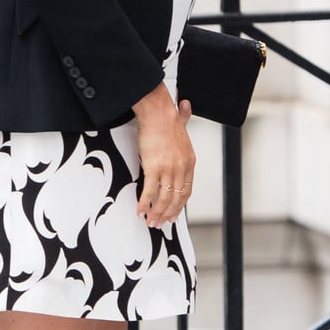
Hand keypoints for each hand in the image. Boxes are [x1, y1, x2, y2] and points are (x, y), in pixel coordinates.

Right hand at [132, 85, 194, 226]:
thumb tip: (186, 107)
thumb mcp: (181, 122)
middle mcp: (181, 169)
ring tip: (150, 221)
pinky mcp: (154, 168)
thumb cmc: (166, 116)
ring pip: (163, 199)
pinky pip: (149, 191)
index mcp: (189, 161)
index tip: (173, 214)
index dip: (180, 205)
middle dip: (167, 214)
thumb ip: (185, 118)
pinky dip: (144, 203)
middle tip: (160, 223)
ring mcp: (168, 170)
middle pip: (176, 199)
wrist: (157, 112)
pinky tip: (140, 210)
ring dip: (156, 213)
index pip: (186, 191)